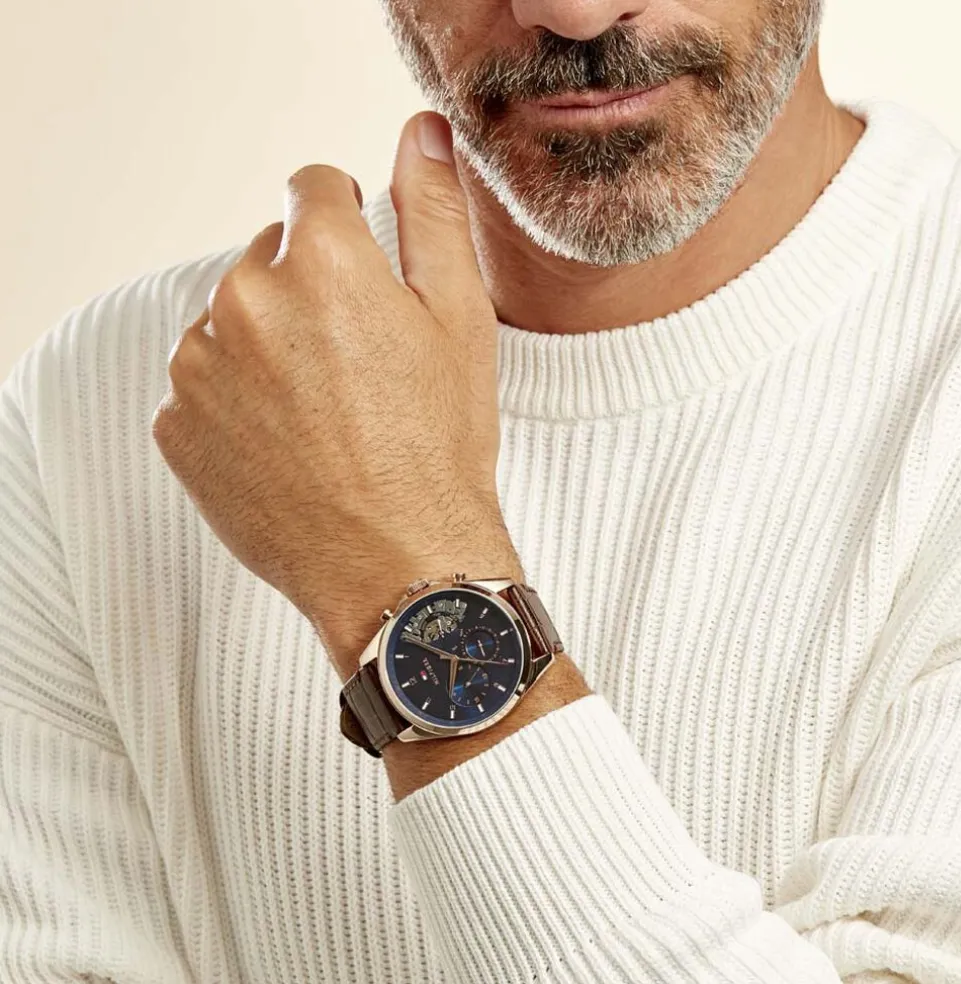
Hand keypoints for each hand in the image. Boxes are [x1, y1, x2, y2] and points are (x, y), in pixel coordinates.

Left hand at [151, 111, 522, 679]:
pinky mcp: (177, 426)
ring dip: (268, 344)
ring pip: (230, 322)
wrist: (398, 564)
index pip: (313, 188)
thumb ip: (434, 212)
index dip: (346, 217)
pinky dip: (236, 400)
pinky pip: (202, 384)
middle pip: (267, 256)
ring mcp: (201, 366)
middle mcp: (245, 299)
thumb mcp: (460, 320)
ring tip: (324, 410)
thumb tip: (420, 133)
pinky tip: (288, 442)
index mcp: (323, 261)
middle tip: (356, 361)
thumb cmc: (440, 447)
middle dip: (307, 287)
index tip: (361, 266)